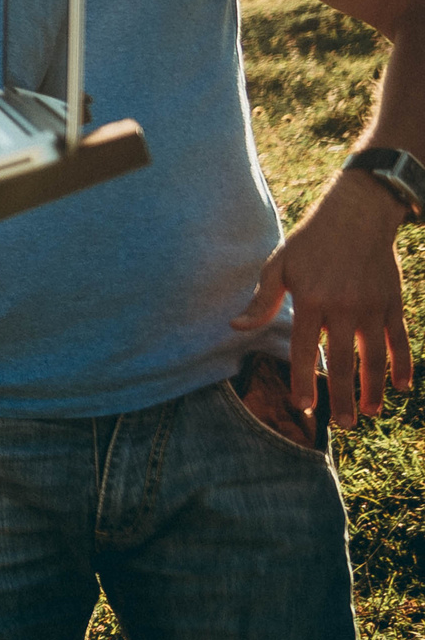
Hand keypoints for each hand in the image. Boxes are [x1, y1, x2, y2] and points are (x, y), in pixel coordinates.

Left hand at [233, 173, 412, 426]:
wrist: (358, 216)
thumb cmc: (310, 243)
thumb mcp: (279, 266)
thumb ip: (262, 301)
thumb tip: (236, 328)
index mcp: (311, 300)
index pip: (305, 349)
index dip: (304, 380)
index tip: (303, 405)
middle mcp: (344, 307)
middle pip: (343, 360)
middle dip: (343, 395)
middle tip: (344, 424)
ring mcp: (372, 306)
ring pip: (375, 355)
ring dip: (374, 387)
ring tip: (371, 412)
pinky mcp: (393, 302)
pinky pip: (399, 339)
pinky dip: (403, 363)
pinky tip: (402, 386)